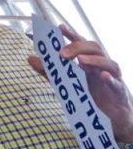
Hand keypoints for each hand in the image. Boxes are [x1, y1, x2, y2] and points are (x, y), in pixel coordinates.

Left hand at [58, 24, 132, 141]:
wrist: (110, 120)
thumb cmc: (90, 97)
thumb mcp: (66, 83)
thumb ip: (50, 71)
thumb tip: (29, 58)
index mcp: (89, 62)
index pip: (82, 43)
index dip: (72, 34)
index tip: (59, 27)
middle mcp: (101, 67)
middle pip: (95, 48)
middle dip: (79, 47)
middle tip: (62, 53)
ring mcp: (112, 79)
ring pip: (110, 63)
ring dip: (95, 60)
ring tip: (81, 60)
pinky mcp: (119, 93)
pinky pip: (117, 84)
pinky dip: (110, 79)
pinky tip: (103, 76)